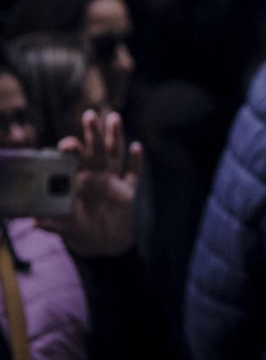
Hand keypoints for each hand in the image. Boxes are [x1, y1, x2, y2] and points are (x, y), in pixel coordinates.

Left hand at [37, 110, 140, 256]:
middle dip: (92, 133)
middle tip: (89, 114)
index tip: (67, 145)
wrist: (102, 244)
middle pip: (94, 150)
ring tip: (114, 117)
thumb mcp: (65, 228)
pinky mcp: (127, 192)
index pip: (74, 160)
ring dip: (115, 137)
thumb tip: (34, 223)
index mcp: (77, 181)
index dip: (72, 150)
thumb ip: (52, 224)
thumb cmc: (80, 232)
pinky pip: (133, 174)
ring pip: (114, 155)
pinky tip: (137, 147)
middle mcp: (95, 176)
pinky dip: (136, 162)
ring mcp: (112, 182)